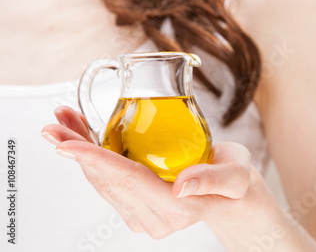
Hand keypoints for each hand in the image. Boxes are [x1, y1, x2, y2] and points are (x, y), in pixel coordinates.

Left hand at [41, 106, 251, 238]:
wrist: (231, 194)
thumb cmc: (234, 178)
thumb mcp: (236, 175)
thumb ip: (214, 181)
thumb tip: (182, 186)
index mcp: (178, 208)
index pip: (129, 179)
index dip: (96, 160)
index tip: (66, 144)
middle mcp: (155, 218)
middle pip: (106, 180)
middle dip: (76, 150)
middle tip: (55, 123)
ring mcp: (143, 216)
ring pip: (101, 182)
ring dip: (79, 151)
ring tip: (64, 121)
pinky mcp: (136, 209)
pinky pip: (106, 182)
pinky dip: (91, 158)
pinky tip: (81, 136)